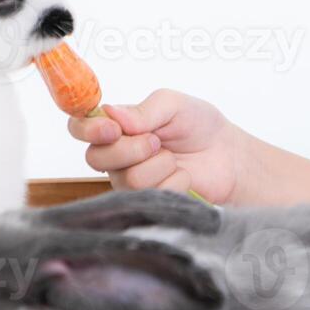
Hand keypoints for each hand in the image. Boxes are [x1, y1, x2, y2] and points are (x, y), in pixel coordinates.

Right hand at [66, 89, 242, 202]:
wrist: (229, 156)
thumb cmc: (199, 126)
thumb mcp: (174, 105)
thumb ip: (143, 110)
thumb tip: (112, 114)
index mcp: (116, 127)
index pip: (79, 127)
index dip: (88, 130)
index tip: (113, 129)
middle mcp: (115, 156)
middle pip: (96, 159)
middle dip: (131, 148)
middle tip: (157, 141)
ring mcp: (128, 181)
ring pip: (125, 179)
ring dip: (158, 165)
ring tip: (174, 157)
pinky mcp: (148, 203)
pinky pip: (149, 196)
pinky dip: (173, 181)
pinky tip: (184, 175)